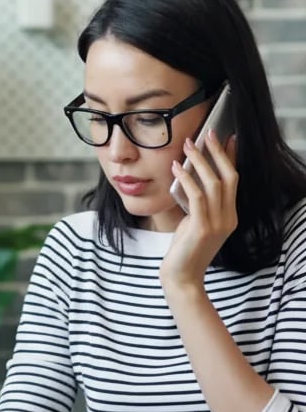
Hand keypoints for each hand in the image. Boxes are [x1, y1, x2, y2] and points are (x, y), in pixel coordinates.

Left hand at [161, 129, 237, 291]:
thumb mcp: (194, 222)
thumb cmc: (184, 250)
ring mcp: (218, 224)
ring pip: (213, 183)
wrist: (181, 278)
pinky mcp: (202, 228)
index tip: (229, 137)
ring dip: (199, 161)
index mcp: (230, 216)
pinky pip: (196, 196)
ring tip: (187, 144)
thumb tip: (190, 178)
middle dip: (219, 152)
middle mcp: (228, 218)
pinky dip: (187, 178)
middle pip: (229, 177)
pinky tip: (176, 167)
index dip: (232, 158)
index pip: (234, 181)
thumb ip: (198, 204)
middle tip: (208, 133)